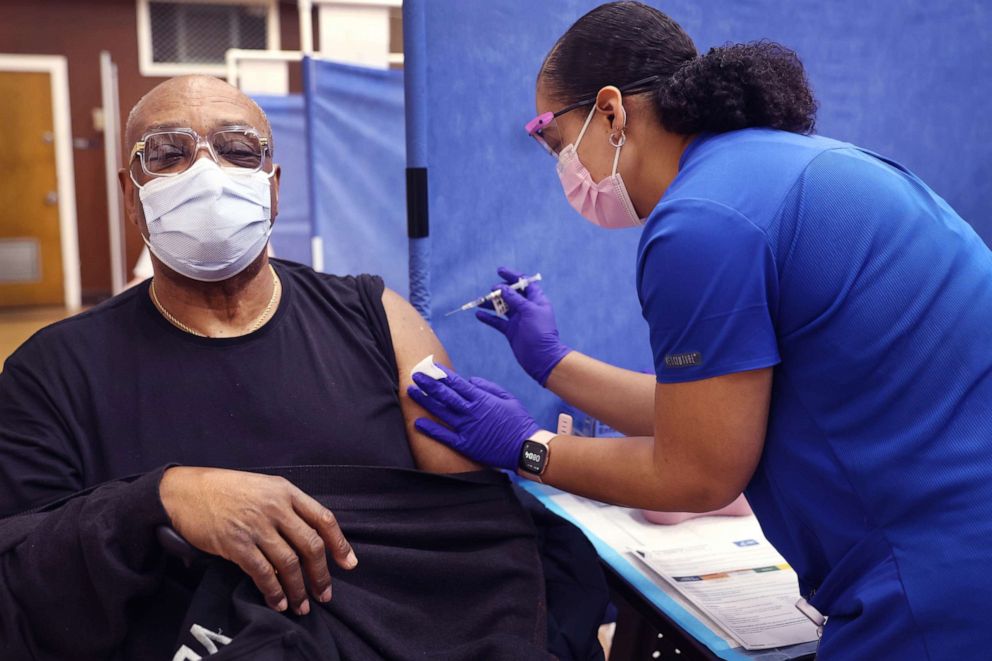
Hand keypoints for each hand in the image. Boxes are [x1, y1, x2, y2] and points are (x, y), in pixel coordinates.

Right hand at [159, 467, 357, 614]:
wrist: (186, 491)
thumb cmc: (227, 490)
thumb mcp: (264, 487)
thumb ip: (287, 507)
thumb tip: (309, 539)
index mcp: (286, 491)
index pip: (324, 519)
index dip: (340, 544)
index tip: (349, 564)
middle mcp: (275, 507)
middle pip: (311, 545)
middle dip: (321, 575)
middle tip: (325, 594)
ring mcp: (256, 526)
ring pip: (289, 563)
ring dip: (298, 589)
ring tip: (302, 605)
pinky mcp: (236, 544)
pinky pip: (262, 573)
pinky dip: (273, 591)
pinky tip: (277, 602)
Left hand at [408, 365, 539, 469]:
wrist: (526, 448)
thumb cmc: (519, 421)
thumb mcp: (507, 397)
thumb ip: (488, 387)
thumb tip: (469, 380)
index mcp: (482, 399)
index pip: (456, 383)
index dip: (441, 374)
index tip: (430, 367)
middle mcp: (472, 412)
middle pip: (445, 395)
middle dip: (428, 383)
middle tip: (415, 375)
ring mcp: (467, 429)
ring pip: (441, 412)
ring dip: (425, 401)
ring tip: (411, 392)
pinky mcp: (466, 445)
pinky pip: (444, 436)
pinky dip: (430, 429)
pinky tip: (417, 422)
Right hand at [476, 267, 571, 385]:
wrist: (542, 358)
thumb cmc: (540, 332)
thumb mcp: (529, 311)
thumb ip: (514, 299)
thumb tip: (501, 288)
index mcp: (536, 300)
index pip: (524, 283)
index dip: (513, 276)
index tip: (500, 271)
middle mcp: (527, 308)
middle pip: (511, 294)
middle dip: (499, 290)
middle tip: (491, 290)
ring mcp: (518, 320)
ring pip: (502, 307)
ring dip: (491, 304)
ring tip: (479, 302)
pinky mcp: (511, 331)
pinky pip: (497, 321)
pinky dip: (488, 318)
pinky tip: (478, 315)